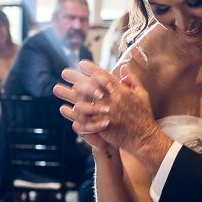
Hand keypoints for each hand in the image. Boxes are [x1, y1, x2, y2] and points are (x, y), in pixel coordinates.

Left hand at [54, 61, 170, 167]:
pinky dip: (73, 114)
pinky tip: (64, 109)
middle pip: (89, 86)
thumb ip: (131, 80)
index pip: (103, 76)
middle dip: (75, 78)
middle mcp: (112, 101)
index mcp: (121, 91)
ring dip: (69, 95)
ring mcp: (106, 114)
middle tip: (64, 72)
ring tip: (57, 89)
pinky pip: (84, 119)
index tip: (81, 64)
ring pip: (83, 102)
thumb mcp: (142, 94)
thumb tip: (123, 67)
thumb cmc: (144, 115)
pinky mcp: (102, 126)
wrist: (144, 137)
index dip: (91, 69)